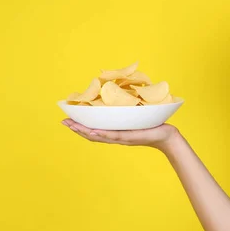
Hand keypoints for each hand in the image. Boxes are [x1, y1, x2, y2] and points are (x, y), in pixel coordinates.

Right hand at [61, 118, 178, 151]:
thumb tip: (120, 92)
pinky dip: (102, 134)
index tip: (67, 119)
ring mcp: (122, 138)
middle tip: (63, 121)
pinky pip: (113, 136)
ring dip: (84, 131)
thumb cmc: (152, 125)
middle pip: (92, 134)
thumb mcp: (136, 116)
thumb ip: (126, 109)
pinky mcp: (130, 137)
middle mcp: (116, 137)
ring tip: (72, 126)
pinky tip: (92, 131)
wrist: (166, 136)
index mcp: (115, 132)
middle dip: (77, 128)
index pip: (94, 130)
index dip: (80, 126)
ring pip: (99, 136)